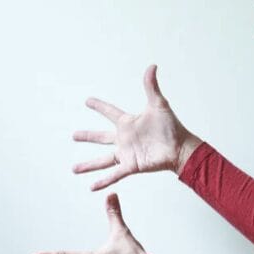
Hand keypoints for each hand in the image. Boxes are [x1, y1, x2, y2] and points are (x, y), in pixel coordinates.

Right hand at [74, 64, 201, 190]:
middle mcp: (125, 139)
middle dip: (87, 136)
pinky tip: (92, 187)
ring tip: (74, 169)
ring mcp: (126, 153)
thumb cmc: (172, 127)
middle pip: (100, 138)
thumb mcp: (159, 105)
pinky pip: (114, 174)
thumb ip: (151, 87)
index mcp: (128, 123)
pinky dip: (103, 181)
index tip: (87, 101)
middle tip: (73, 136)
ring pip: (103, 160)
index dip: (99, 106)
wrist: (180, 148)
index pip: (109, 112)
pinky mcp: (131, 166)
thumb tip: (151, 66)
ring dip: (88, 165)